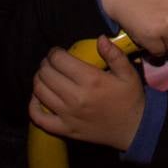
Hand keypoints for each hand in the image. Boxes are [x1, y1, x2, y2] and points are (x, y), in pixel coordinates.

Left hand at [29, 38, 144, 148]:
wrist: (133, 129)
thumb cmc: (130, 98)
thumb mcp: (128, 73)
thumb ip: (114, 54)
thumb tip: (100, 38)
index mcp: (91, 80)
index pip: (59, 60)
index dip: (54, 52)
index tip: (58, 52)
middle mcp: (75, 97)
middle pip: (46, 74)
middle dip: (46, 64)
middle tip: (52, 63)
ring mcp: (67, 115)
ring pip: (40, 92)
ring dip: (39, 80)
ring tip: (46, 76)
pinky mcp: (64, 129)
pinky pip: (39, 118)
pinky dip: (33, 106)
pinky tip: (38, 97)